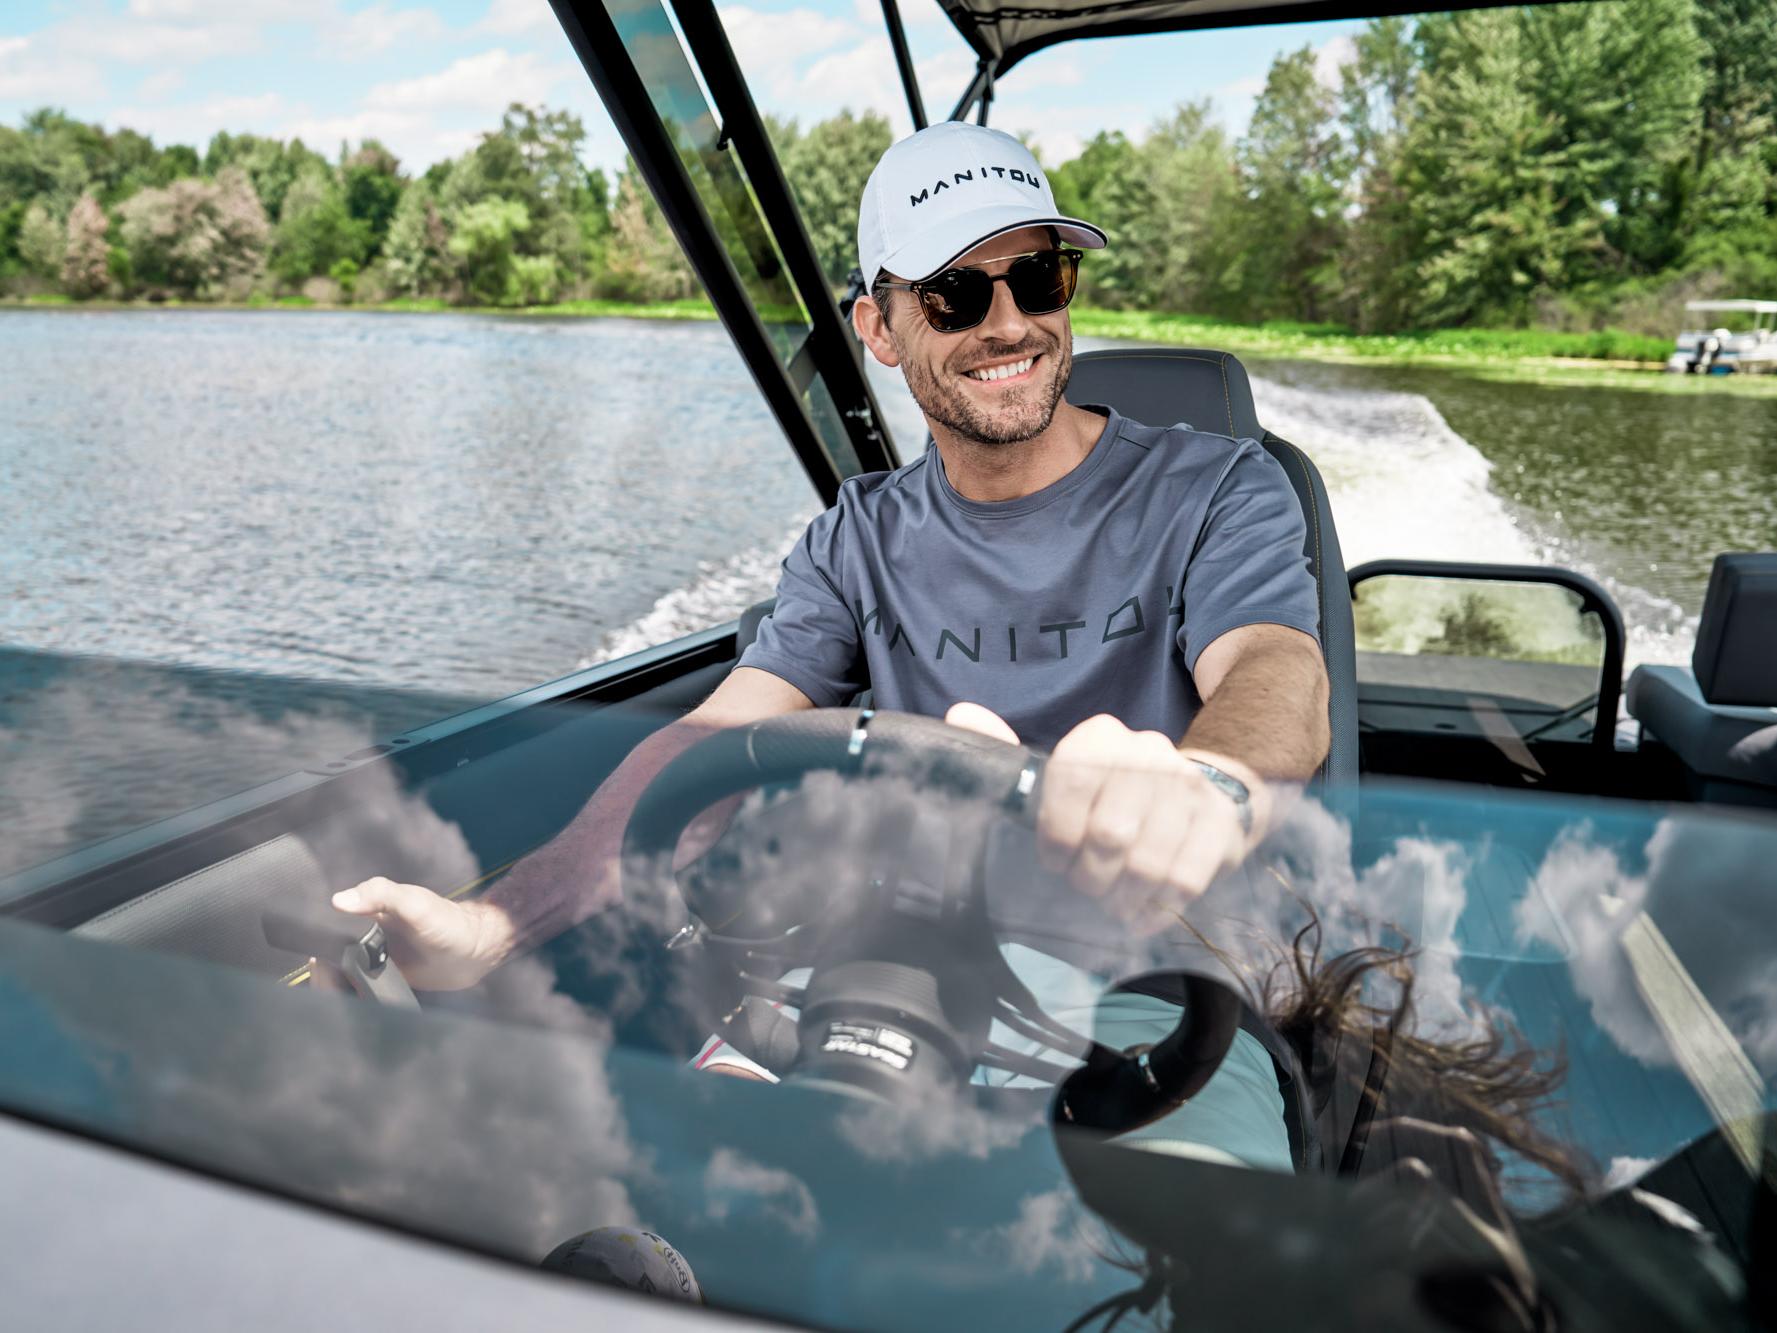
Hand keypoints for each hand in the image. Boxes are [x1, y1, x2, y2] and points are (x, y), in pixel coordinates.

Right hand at [329, 877, 511, 990]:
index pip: (324, 930)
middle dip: (320, 974)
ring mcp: (371, 964)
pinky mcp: (382, 985)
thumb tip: (339, 900)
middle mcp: (363, 941)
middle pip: (326, 960)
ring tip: (335, 994)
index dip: (314, 944)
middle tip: (324, 982)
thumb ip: (380, 895)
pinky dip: (349, 1000)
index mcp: (364, 917)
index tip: (313, 959)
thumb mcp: (414, 903)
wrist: (474, 951)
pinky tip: (350, 1005)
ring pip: (337, 980)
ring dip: (331, 988)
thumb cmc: (447, 921)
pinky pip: (356, 994)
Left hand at [944, 704, 1256, 933]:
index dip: (1056, 836)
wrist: (1202, 794)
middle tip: (1086, 886)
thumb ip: (1005, 750)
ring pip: (1147, 863)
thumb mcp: (1057, 773)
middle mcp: (1149, 754)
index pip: (1071, 782)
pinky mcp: (1222, 824)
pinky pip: (1184, 881)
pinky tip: (1141, 912)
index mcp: (1101, 737)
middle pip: (1111, 833)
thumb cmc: (1110, 796)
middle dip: (1090, 876)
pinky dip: (1156, 908)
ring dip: (1122, 897)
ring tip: (1112, 903)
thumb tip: (960, 713)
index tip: (1053, 861)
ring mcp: (1191, 788)